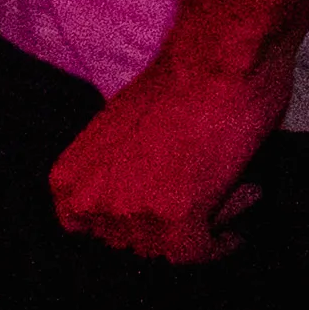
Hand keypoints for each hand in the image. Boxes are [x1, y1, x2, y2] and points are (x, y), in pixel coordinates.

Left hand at [49, 37, 294, 266]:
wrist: (217, 57)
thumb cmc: (182, 77)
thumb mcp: (124, 130)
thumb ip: (122, 170)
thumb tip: (152, 192)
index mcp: (70, 179)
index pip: (95, 228)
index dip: (136, 220)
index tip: (169, 212)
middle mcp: (91, 202)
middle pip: (133, 240)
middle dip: (175, 220)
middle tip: (214, 194)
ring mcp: (130, 214)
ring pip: (169, 247)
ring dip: (206, 223)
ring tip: (238, 191)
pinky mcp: (176, 219)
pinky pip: (199, 252)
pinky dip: (221, 245)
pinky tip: (237, 233)